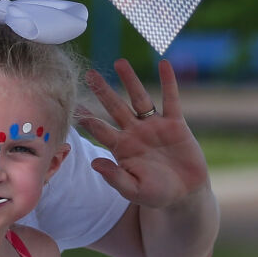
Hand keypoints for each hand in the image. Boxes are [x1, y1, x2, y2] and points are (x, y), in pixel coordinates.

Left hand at [79, 59, 210, 210]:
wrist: (184, 194)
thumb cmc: (156, 194)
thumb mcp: (134, 190)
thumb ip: (115, 178)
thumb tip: (94, 163)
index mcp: (121, 148)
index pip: (99, 129)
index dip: (86, 118)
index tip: (72, 106)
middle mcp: (134, 132)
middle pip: (115, 107)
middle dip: (102, 91)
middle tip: (89, 74)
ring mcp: (154, 126)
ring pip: (139, 98)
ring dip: (130, 80)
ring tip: (119, 62)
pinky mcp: (175, 123)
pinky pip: (171, 99)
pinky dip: (168, 82)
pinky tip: (164, 64)